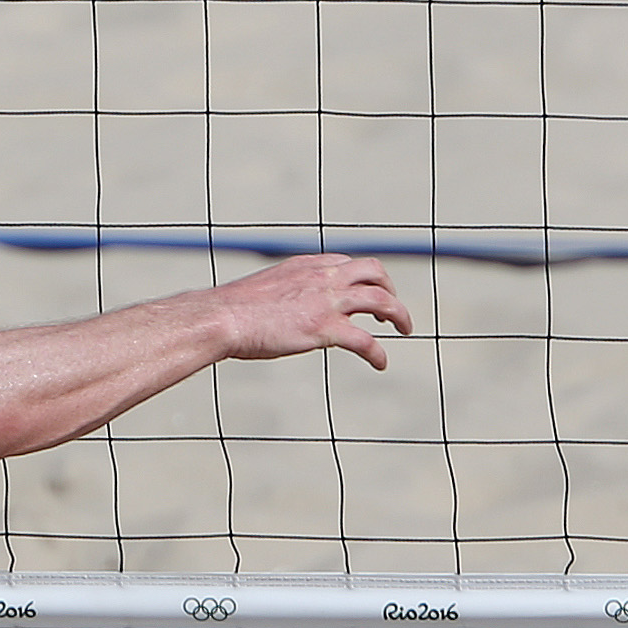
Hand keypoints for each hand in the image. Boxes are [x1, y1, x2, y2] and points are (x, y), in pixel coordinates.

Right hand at [209, 255, 410, 370]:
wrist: (223, 317)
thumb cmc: (234, 309)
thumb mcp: (265, 289)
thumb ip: (284, 292)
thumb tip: (281, 307)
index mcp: (307, 265)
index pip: (348, 263)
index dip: (362, 279)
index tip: (365, 295)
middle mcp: (322, 277)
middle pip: (374, 271)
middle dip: (390, 289)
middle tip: (392, 310)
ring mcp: (326, 301)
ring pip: (381, 300)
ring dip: (399, 315)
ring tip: (404, 330)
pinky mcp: (325, 328)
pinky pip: (365, 341)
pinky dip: (379, 353)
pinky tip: (381, 364)